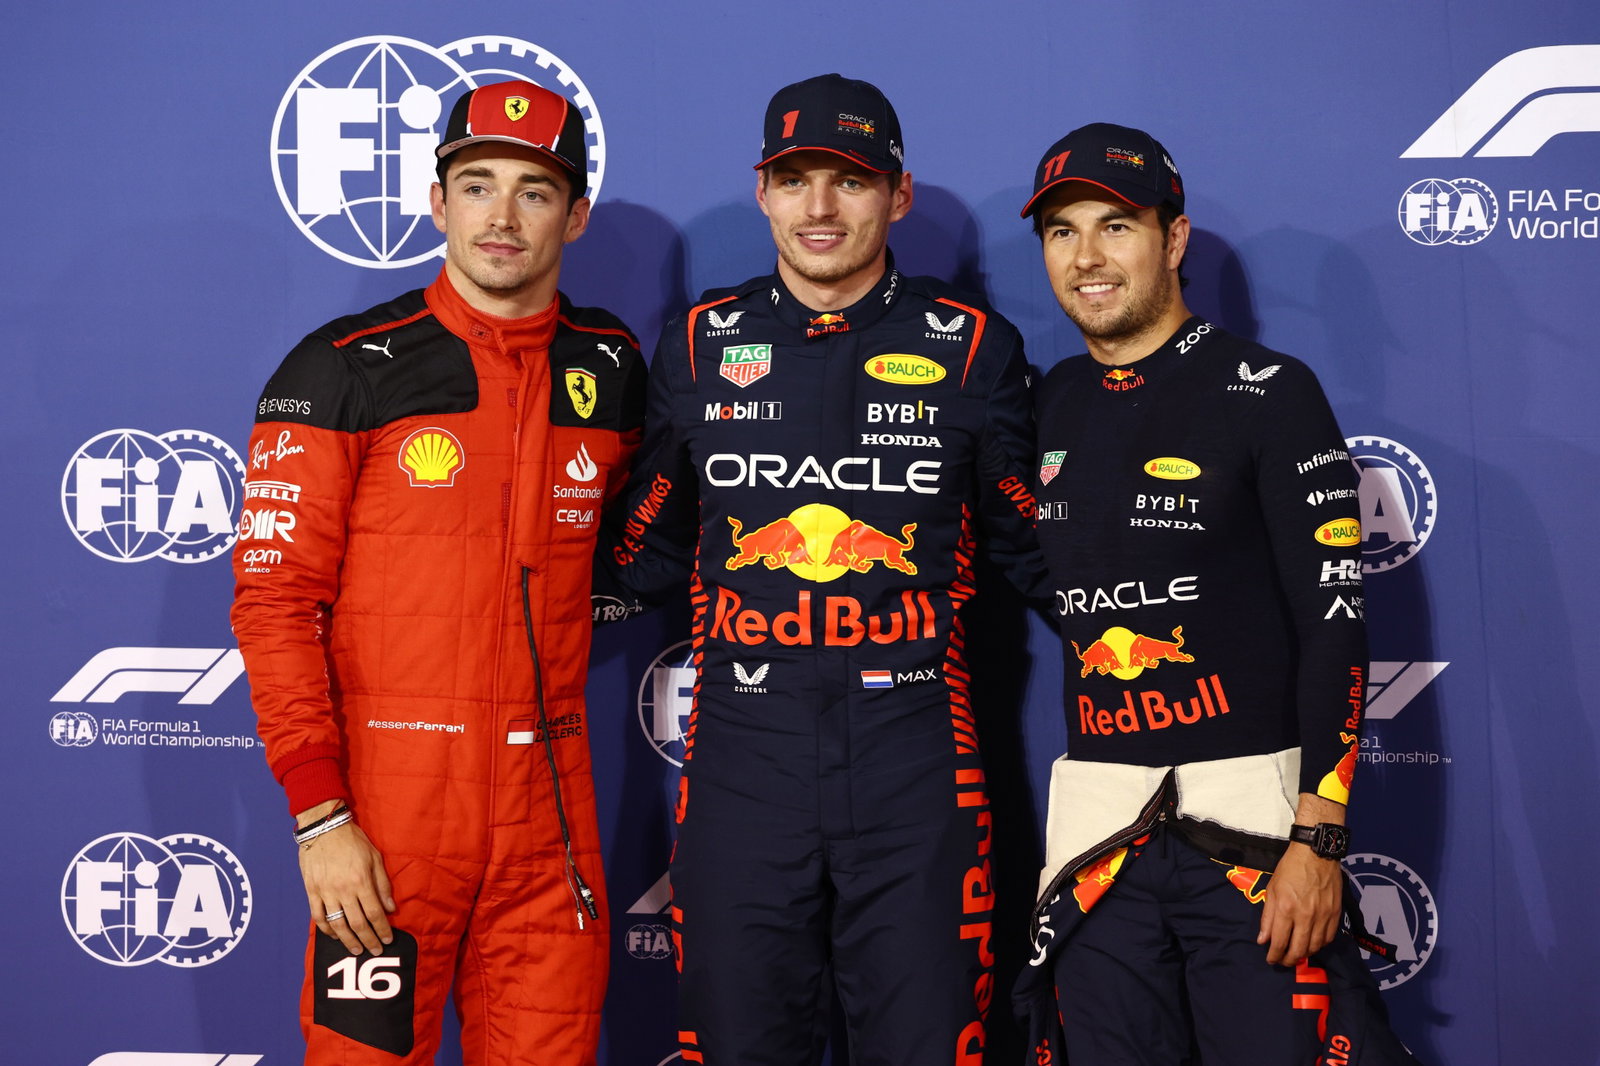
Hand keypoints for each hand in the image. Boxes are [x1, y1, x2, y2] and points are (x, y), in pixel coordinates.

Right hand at [299, 818, 395, 955]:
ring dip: (348, 941)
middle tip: (375, 951)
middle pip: (358, 923)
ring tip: (356, 950)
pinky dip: (326, 929)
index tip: (387, 940)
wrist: (323, 827)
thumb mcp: (375, 857)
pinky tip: (334, 935)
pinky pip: (318, 916)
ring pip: (338, 924)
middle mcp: (344, 890)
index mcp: (362, 881)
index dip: (382, 930)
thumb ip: (382, 884)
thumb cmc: (353, 841)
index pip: (374, 913)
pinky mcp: (312, 891)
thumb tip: (390, 908)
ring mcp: (326, 892)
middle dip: (368, 940)